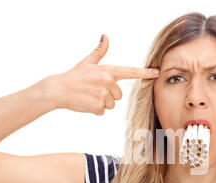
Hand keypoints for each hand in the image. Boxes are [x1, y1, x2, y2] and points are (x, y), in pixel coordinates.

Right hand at [45, 34, 159, 114]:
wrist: (58, 89)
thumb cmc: (74, 76)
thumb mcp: (87, 62)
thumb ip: (99, 51)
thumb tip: (105, 36)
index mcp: (107, 70)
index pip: (130, 71)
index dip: (145, 73)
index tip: (157, 72)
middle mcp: (108, 81)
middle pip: (119, 95)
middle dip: (108, 96)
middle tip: (93, 91)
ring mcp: (103, 94)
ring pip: (111, 105)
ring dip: (101, 104)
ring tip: (89, 96)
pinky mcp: (98, 106)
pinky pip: (102, 112)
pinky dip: (95, 110)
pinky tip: (86, 103)